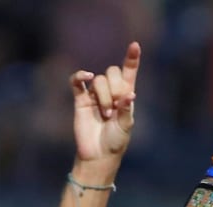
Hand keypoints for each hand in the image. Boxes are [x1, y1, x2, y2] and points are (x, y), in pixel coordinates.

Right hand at [70, 42, 139, 167]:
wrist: (98, 155)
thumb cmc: (115, 141)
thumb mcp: (126, 126)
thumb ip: (126, 109)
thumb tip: (129, 94)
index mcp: (125, 95)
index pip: (129, 72)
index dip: (131, 58)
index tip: (135, 45)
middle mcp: (110, 91)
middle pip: (112, 73)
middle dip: (115, 88)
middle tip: (115, 109)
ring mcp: (94, 95)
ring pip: (99, 80)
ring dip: (104, 97)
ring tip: (105, 115)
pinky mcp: (80, 100)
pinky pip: (78, 82)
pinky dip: (80, 76)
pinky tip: (87, 77)